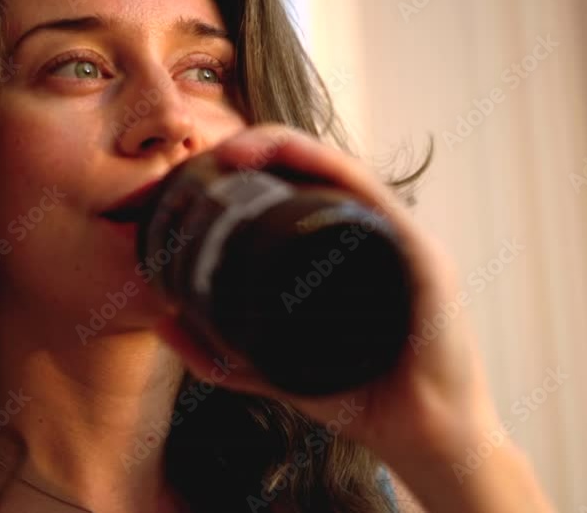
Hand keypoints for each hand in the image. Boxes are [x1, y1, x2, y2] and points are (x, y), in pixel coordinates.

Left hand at [152, 124, 554, 511]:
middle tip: (212, 154)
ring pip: (341, 171)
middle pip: (317, 169)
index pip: (299, 189)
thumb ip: (221, 354)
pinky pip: (376, 199)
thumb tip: (162, 325)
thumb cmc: (360, 399)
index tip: (202, 170)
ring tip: (236, 152)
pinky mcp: (423, 258)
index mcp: (345, 250)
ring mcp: (401, 241)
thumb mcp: (274, 371)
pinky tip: (296, 161)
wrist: (424, 439)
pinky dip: (333, 171)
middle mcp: (374, 235)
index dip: (252, 166)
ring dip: (288, 147)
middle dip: (262, 147)